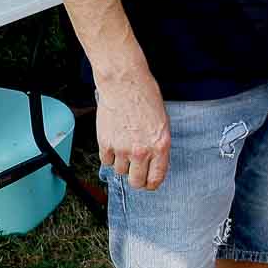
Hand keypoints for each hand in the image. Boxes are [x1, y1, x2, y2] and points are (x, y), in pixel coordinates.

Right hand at [96, 66, 170, 189]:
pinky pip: (105, 161)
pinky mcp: (105, 144)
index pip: (156, 178)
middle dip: (136, 179)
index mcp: (160, 146)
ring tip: (124, 147)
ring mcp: (122, 149)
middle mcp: (142, 151)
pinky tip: (113, 142)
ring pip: (120, 172)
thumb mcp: (162, 123)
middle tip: (135, 172)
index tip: (148, 183)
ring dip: (122, 164)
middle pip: (136, 182)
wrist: (125, 83)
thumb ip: (158, 145)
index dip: (152, 184)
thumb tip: (153, 163)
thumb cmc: (145, 97)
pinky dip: (108, 156)